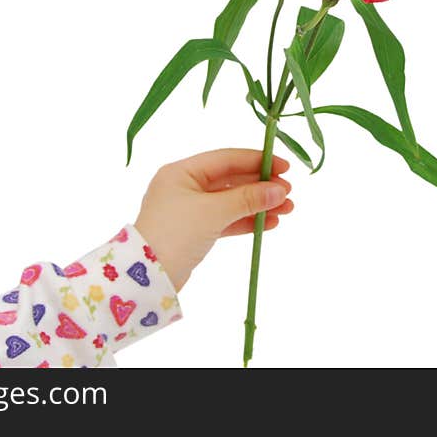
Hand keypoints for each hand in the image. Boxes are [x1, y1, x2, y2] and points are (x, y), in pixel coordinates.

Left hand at [133, 148, 293, 291]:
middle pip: (231, 179)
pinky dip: (247, 220)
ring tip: (287, 209)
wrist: (147, 278)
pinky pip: (226, 219)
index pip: (226, 159)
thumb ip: (248, 198)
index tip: (285, 167)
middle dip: (261, 186)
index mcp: (182, 172)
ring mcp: (189, 209)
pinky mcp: (194, 231)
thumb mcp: (213, 212)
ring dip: (258, 204)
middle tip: (288, 192)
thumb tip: (279, 190)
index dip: (257, 161)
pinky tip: (270, 223)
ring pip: (231, 201)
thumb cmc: (175, 234)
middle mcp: (184, 186)